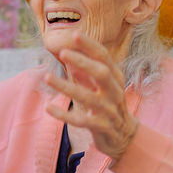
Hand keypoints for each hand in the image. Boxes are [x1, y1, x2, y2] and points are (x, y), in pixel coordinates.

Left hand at [42, 32, 138, 160]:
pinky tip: (49, 108)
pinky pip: (82, 121)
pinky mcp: (102, 127)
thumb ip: (84, 73)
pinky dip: (65, 115)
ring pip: (88, 97)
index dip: (90, 46)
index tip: (75, 34)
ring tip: (47, 77)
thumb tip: (67, 54)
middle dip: (83, 61)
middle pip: (102, 73)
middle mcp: (115, 92)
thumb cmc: (108, 106)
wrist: (125, 138)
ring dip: (66, 87)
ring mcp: (110, 110)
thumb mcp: (99, 87)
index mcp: (115, 78)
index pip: (104, 57)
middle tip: (62, 52)